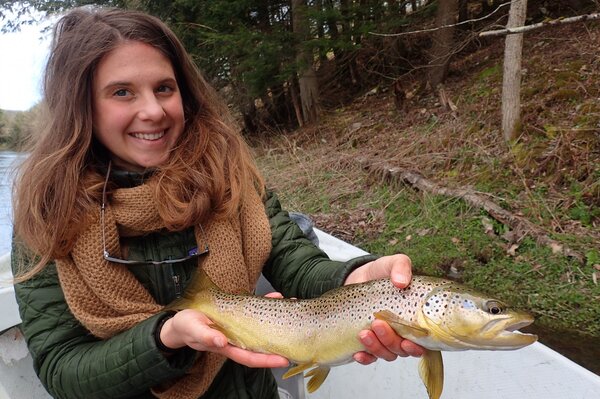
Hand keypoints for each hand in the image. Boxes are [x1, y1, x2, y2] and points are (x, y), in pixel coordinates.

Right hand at [159, 309, 288, 368]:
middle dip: (279, 341)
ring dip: (277, 319)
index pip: (250, 357)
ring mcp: (239, 327)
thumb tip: (220, 341)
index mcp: (227, 347)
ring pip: (261, 326)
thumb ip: (206, 336)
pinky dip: (265, 303)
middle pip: (261, 344)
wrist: (182, 319)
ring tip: (293, 309)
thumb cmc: (186, 327)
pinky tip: (275, 296)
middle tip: (297, 336)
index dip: (266, 359)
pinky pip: (255, 311)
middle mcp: (237, 339)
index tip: (283, 360)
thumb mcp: (193, 330)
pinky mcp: (238, 315)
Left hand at [344, 254, 424, 363]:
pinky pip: (368, 358)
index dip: (416, 347)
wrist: (357, 277)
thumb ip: (401, 266)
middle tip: (378, 324)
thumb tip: (401, 281)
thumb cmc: (380, 272)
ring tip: (364, 332)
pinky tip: (357, 352)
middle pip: (401, 349)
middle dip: (390, 341)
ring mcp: (384, 338)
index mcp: (414, 318)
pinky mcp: (367, 342)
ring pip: (386, 354)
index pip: (422, 342)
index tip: (407, 341)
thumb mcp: (392, 263)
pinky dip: (364, 358)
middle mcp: (401, 332)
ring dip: (376, 347)